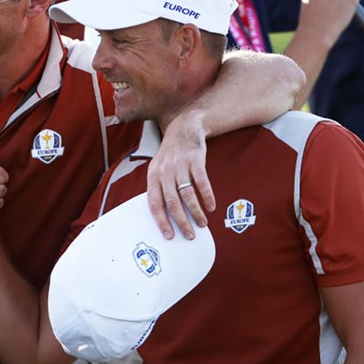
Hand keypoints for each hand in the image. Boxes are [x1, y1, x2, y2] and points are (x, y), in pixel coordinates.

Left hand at [147, 110, 213, 239]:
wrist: (184, 128)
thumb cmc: (170, 154)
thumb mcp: (158, 168)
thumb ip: (159, 188)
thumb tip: (164, 216)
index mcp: (153, 176)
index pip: (154, 203)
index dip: (161, 221)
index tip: (169, 235)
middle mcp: (165, 171)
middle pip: (172, 202)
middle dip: (181, 221)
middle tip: (189, 234)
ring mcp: (180, 165)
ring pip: (188, 195)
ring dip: (196, 212)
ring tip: (202, 223)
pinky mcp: (195, 160)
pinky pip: (202, 183)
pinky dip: (207, 196)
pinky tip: (211, 206)